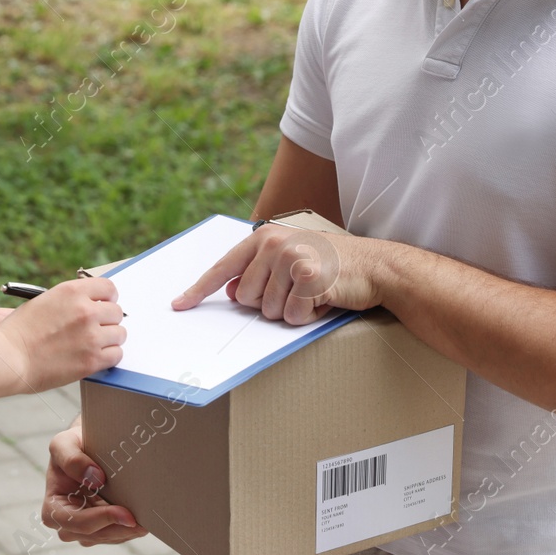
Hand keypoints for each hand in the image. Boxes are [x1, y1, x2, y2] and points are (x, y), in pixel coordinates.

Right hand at [0, 278, 124, 390]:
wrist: (8, 359)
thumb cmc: (19, 333)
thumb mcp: (42, 302)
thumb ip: (69, 301)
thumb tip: (89, 305)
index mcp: (72, 292)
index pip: (108, 287)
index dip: (108, 297)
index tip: (104, 305)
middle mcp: (85, 310)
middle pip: (116, 311)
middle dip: (108, 320)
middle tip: (97, 328)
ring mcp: (91, 336)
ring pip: (120, 334)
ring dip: (110, 339)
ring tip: (95, 344)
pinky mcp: (92, 360)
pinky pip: (116, 354)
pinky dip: (108, 356)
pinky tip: (95, 357)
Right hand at [42, 418, 147, 544]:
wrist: (88, 447)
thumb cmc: (73, 446)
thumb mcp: (64, 444)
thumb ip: (72, 459)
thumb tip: (94, 478)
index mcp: (52, 507)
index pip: (73, 521)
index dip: (99, 519)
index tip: (124, 512)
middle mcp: (65, 523)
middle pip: (92, 535)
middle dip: (117, 529)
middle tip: (140, 522)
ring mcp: (83, 529)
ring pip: (106, 538)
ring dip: (126, 531)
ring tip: (144, 521)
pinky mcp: (100, 529)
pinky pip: (116, 535)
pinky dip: (129, 529)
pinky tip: (141, 520)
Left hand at [169, 224, 383, 322]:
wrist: (376, 266)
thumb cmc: (332, 267)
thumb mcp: (291, 264)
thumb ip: (259, 274)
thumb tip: (234, 292)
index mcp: (264, 237)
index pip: (223, 267)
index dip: (199, 289)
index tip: (179, 305)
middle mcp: (273, 243)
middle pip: (247, 298)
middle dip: (270, 304)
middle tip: (298, 291)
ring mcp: (290, 257)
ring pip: (268, 310)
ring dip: (291, 311)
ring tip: (313, 293)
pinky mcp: (308, 276)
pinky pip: (291, 316)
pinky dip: (307, 316)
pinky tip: (324, 299)